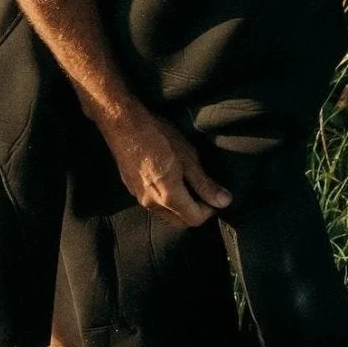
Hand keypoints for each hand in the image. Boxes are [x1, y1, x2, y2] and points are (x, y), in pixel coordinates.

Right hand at [99, 104, 230, 225]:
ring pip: (166, 214)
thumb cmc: (158, 136)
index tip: (215, 196)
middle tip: (203, 192)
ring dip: (180, 207)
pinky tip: (168, 178)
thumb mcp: (188, 158)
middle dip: (195, 212)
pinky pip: (154, 204)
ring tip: (186, 183)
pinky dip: (165, 200)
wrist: (123, 124)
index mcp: (169, 197)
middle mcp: (152, 204)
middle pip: (180, 222)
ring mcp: (139, 198)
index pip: (195, 219)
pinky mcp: (131, 190)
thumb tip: (224, 202)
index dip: (210, 210)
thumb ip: (205, 184)